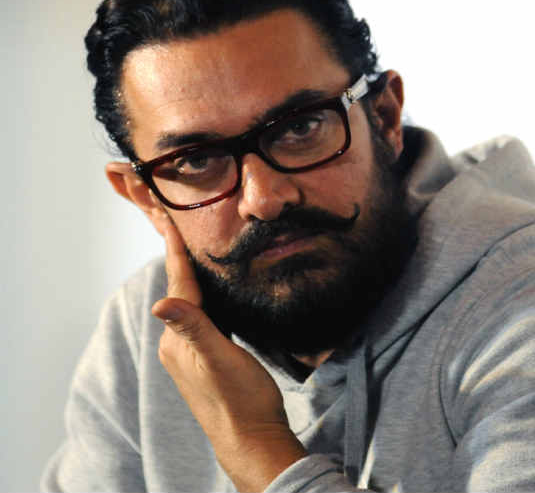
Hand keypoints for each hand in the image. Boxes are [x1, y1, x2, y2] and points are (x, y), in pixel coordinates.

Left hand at [152, 215, 306, 491]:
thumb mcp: (219, 360)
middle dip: (179, 257)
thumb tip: (160, 304)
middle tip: (174, 223)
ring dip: (191, 275)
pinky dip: (205, 296)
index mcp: (178, 340)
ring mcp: (192, 352)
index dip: (176, 252)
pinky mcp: (208, 358)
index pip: (178, 286)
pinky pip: (203, 317)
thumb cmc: (240, 399)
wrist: (252, 437)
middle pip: (180, 290)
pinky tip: (214, 290)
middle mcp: (179, 344)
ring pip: (192, 303)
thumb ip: (193, 329)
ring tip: (193, 248)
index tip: (168, 220)